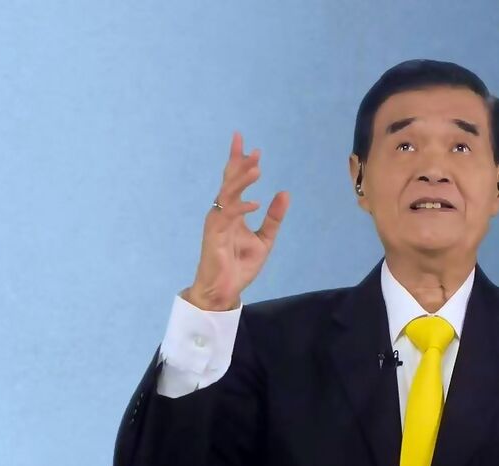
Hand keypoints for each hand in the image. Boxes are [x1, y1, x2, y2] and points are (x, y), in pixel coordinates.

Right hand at [187, 132, 290, 310]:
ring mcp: (217, 222)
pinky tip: (255, 203)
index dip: (239, 161)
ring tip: (256, 167)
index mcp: (233, 212)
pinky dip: (241, 207)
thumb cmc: (239, 265)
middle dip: (239, 163)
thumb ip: (273, 217)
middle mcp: (223, 212)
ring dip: (241, 180)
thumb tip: (285, 192)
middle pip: (229, 181)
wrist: (225, 290)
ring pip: (228, 194)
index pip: (235, 181)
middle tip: (251, 148)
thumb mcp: (264, 239)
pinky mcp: (214, 235)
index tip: (245, 142)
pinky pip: (228, 216)